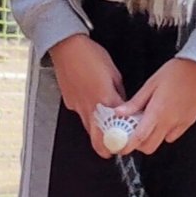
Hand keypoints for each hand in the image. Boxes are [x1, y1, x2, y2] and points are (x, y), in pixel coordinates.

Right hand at [47, 34, 125, 155]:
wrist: (66, 47)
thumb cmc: (91, 56)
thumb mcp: (114, 73)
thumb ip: (119, 93)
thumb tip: (123, 105)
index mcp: (105, 99)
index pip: (117, 127)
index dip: (123, 137)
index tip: (128, 142)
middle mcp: (90, 107)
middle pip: (97, 139)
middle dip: (105, 148)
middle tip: (114, 149)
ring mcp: (78, 106)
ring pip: (88, 129)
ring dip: (97, 133)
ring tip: (105, 131)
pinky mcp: (69, 102)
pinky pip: (80, 114)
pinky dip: (88, 115)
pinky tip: (91, 105)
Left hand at [115, 58, 195, 155]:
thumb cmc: (176, 72)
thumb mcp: (151, 84)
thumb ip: (135, 102)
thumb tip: (120, 112)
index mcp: (157, 112)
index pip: (139, 138)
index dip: (128, 146)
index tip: (121, 147)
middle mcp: (170, 121)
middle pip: (150, 146)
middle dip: (139, 145)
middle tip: (133, 134)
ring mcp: (181, 123)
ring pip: (163, 141)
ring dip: (153, 137)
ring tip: (149, 122)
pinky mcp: (189, 122)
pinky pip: (174, 135)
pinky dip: (166, 132)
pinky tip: (163, 119)